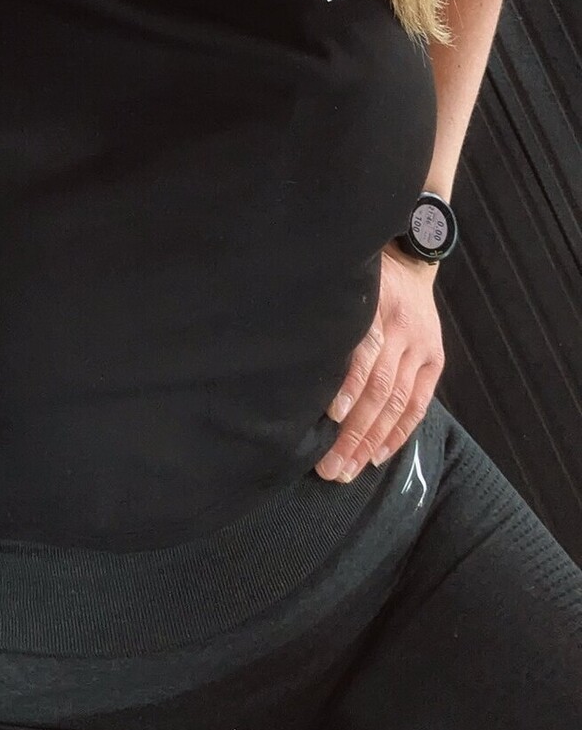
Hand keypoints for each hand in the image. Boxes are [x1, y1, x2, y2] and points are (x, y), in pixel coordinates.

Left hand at [317, 246, 444, 482]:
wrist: (408, 260)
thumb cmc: (359, 277)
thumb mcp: (339, 286)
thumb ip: (326, 320)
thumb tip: (294, 366)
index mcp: (373, 306)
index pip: (364, 351)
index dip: (350, 385)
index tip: (332, 415)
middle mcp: (401, 328)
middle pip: (379, 387)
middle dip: (354, 431)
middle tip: (330, 465)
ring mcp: (421, 345)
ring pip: (397, 401)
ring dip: (372, 440)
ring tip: (349, 468)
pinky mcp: (435, 359)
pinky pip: (418, 403)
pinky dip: (398, 432)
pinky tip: (379, 455)